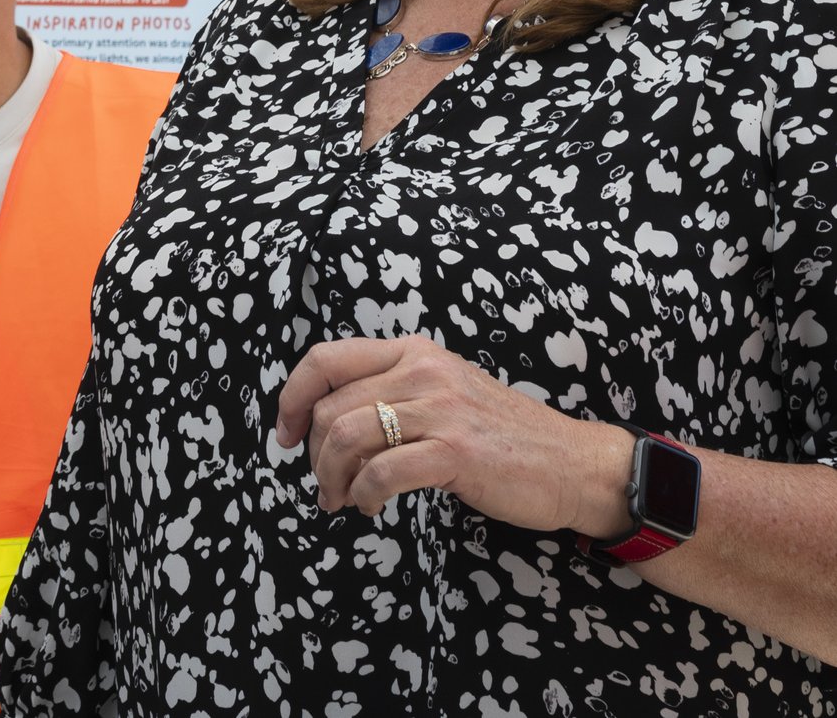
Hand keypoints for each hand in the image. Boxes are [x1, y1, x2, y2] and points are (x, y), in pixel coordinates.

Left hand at [273, 334, 632, 536]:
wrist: (574, 465)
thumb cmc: (502, 437)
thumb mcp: (443, 393)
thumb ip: (392, 394)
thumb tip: (326, 422)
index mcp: (413, 352)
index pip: (326, 359)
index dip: (293, 396)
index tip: (285, 432)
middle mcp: (422, 371)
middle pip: (331, 408)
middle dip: (313, 454)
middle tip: (323, 485)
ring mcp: (440, 409)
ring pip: (348, 438)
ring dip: (331, 478)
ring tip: (341, 500)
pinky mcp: (455, 451)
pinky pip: (381, 472)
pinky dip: (363, 494)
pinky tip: (371, 506)